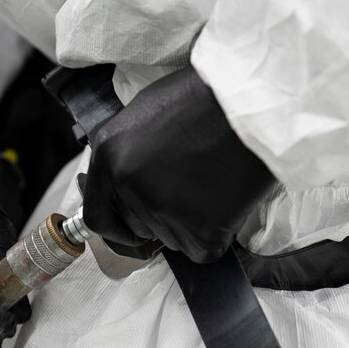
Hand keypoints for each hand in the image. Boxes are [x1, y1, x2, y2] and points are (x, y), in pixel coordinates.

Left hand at [82, 66, 274, 263]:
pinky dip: (216, 233)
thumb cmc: (204, 98)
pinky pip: (202, 249)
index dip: (115, 226)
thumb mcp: (145, 112)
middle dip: (157, 219)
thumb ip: (127, 154)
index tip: (127, 229)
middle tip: (186, 193)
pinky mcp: (199, 231)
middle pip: (136, 228)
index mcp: (110, 154)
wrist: (250, 102)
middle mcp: (128, 185)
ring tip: (211, 184)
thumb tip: (122, 181)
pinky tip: (226, 199)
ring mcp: (162, 210)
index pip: (97, 215)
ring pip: (170, 238)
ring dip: (188, 223)